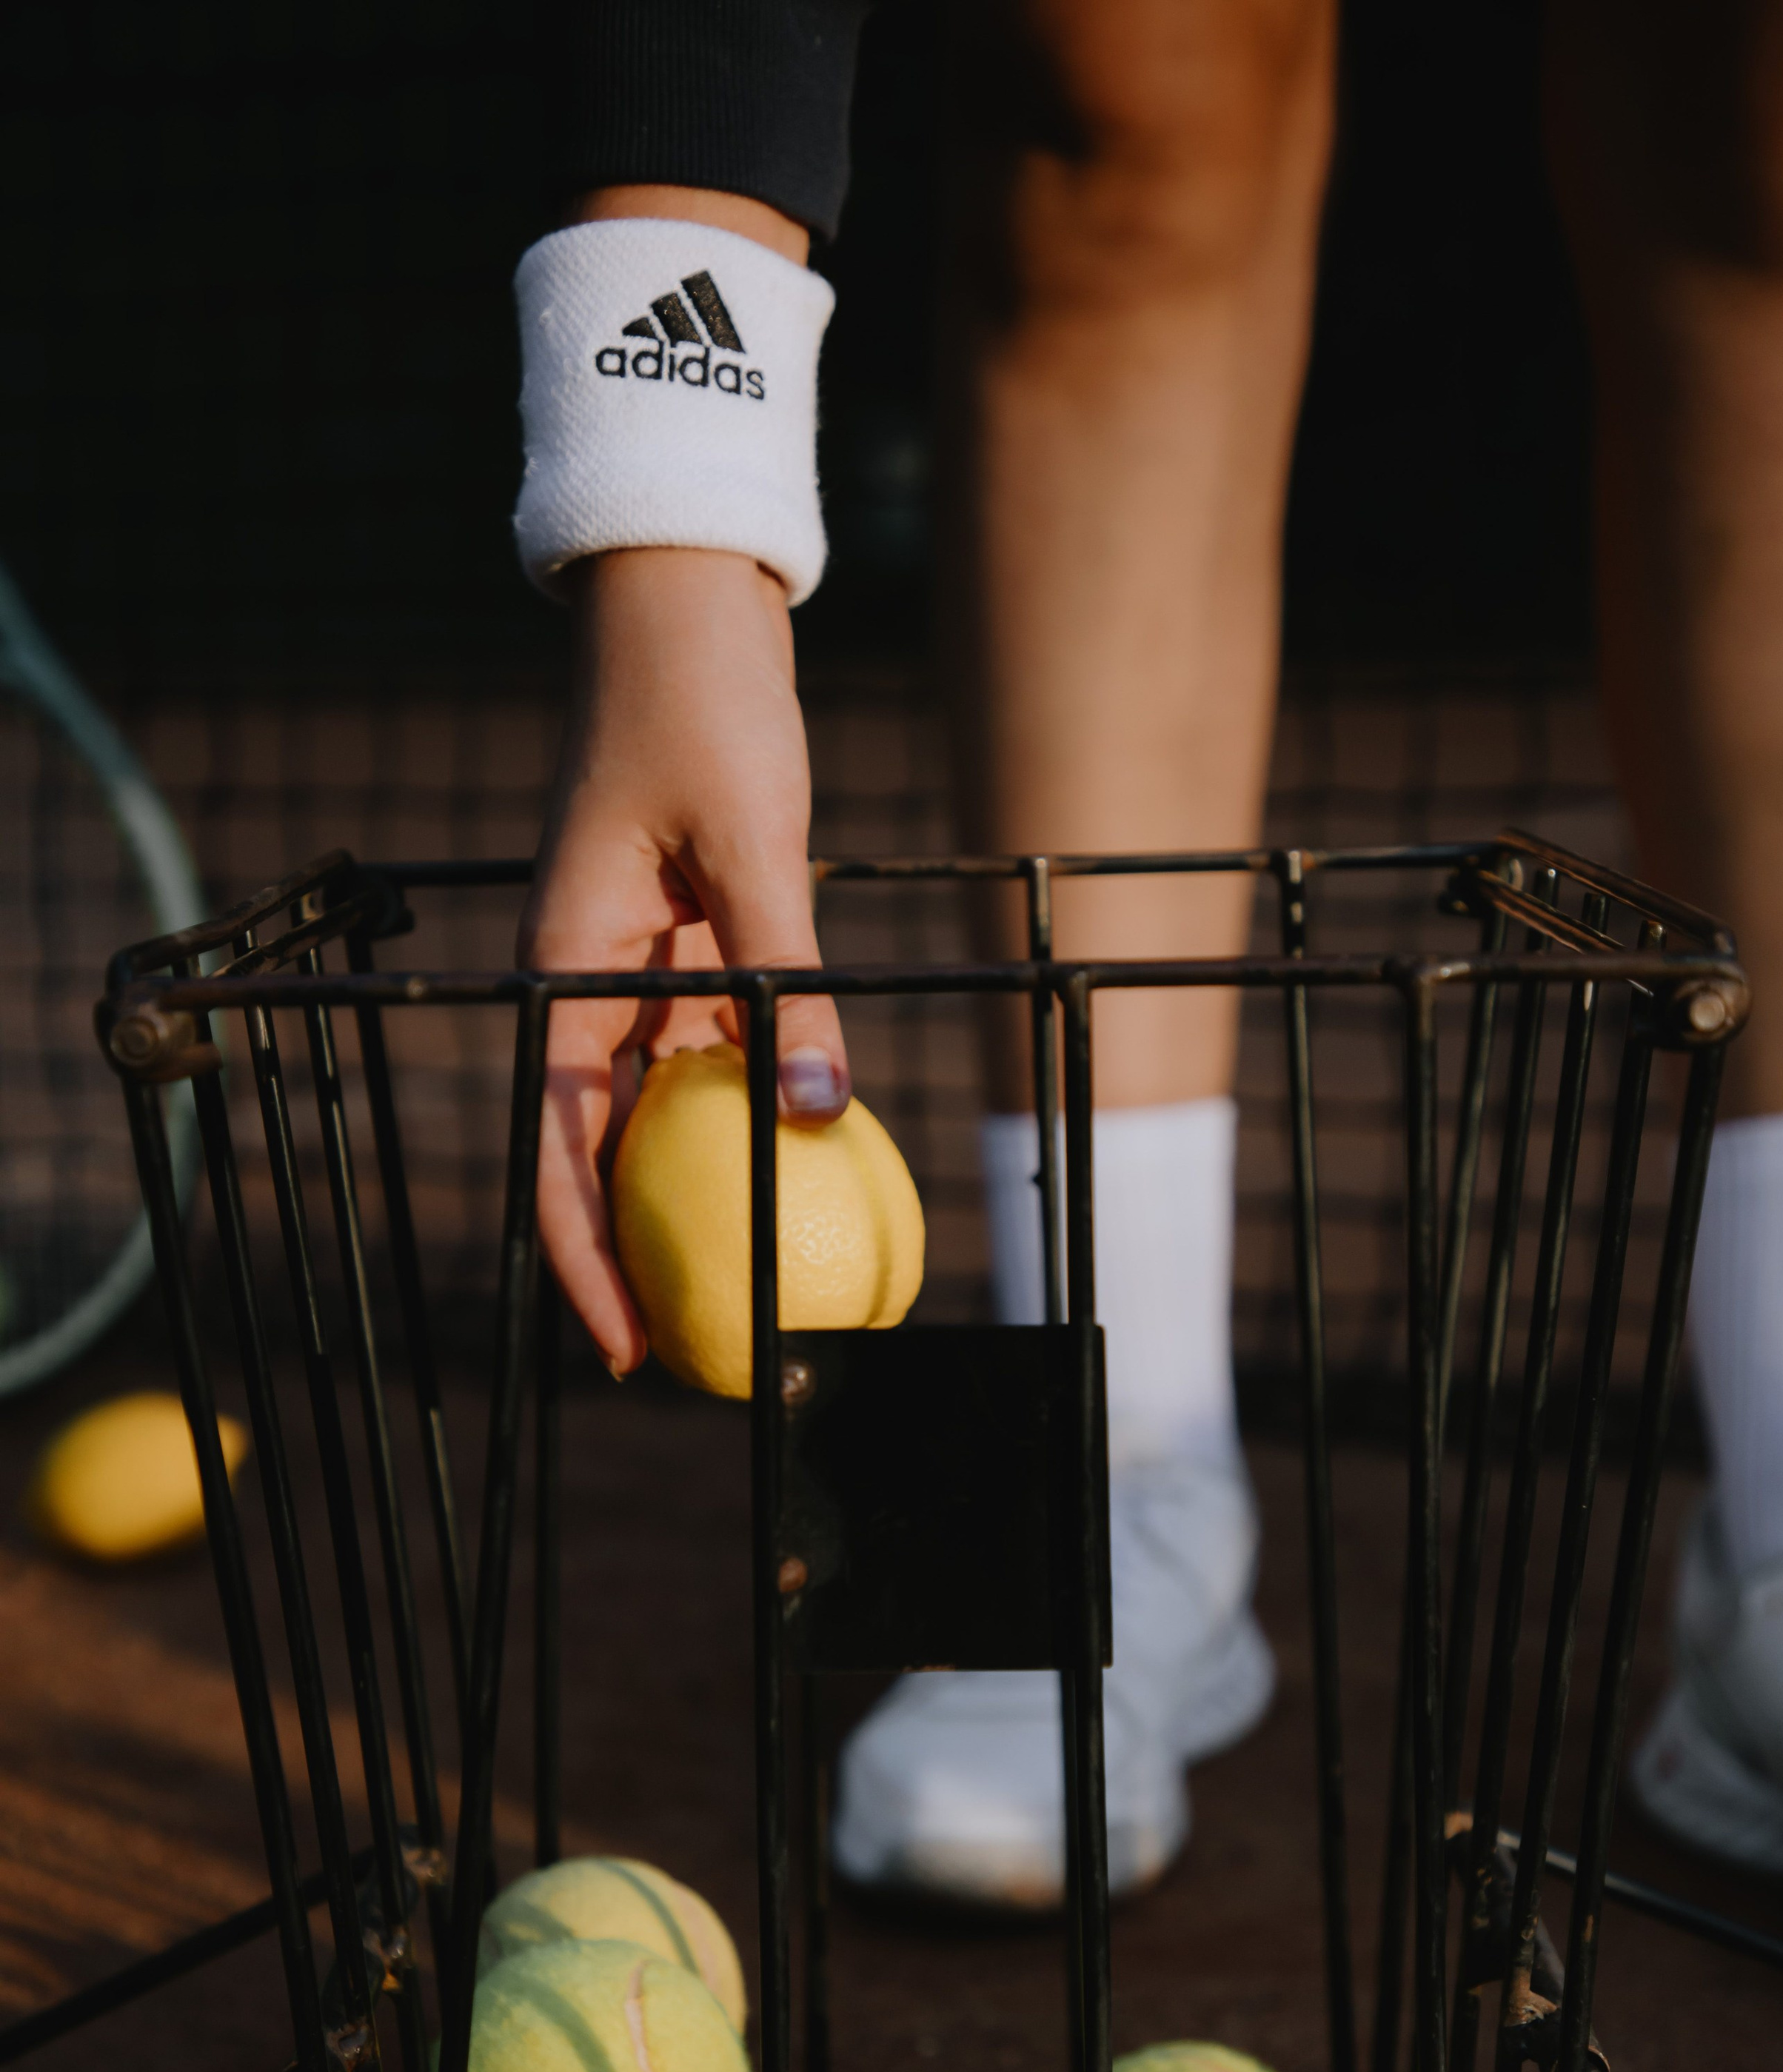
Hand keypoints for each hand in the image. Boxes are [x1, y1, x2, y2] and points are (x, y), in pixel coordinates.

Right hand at [518, 544, 848, 1375]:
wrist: (688, 607)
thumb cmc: (704, 705)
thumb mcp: (754, 845)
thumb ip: (791, 984)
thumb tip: (823, 1120)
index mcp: (561, 969)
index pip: (555, 1148)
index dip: (580, 1261)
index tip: (626, 1346)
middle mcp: (587, 984)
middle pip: (599, 1154)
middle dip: (636, 1258)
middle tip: (698, 1349)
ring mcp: (638, 970)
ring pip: (660, 1112)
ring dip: (699, 1194)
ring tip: (756, 1281)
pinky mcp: (691, 948)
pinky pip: (718, 1055)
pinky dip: (750, 1112)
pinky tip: (802, 1164)